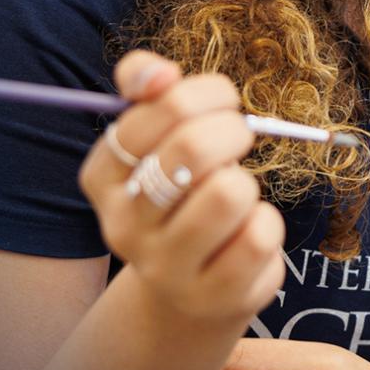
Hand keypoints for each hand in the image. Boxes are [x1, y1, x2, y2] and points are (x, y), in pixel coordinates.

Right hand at [79, 50, 285, 322]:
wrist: (189, 286)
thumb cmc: (181, 190)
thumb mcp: (157, 134)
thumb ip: (145, 83)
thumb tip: (160, 74)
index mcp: (103, 177)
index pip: (152, 113)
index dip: (205, 93)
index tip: (224, 102)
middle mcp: (123, 226)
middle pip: (192, 148)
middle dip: (233, 129)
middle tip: (240, 138)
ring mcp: (166, 268)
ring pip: (230, 193)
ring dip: (247, 182)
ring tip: (236, 194)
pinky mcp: (213, 296)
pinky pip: (260, 236)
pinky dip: (267, 222)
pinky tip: (246, 232)